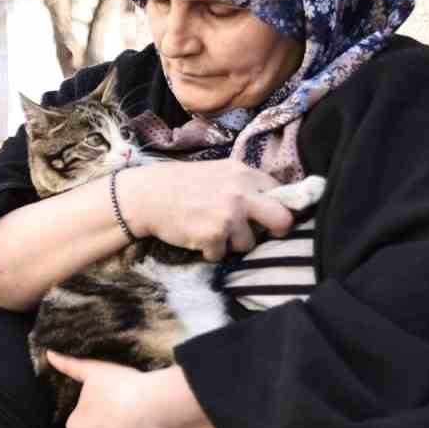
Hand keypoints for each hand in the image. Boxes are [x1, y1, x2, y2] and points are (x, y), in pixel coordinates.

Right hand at [114, 158, 293, 260]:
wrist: (145, 196)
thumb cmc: (179, 185)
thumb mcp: (217, 173)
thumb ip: (242, 185)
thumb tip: (266, 204)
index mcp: (244, 173)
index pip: (280, 192)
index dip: (275, 206)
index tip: (266, 216)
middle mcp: (242, 193)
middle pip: (283, 219)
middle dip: (276, 230)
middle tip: (259, 233)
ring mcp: (229, 215)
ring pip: (249, 243)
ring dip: (232, 243)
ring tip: (211, 232)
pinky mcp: (214, 235)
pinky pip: (222, 255)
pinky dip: (209, 251)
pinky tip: (196, 238)